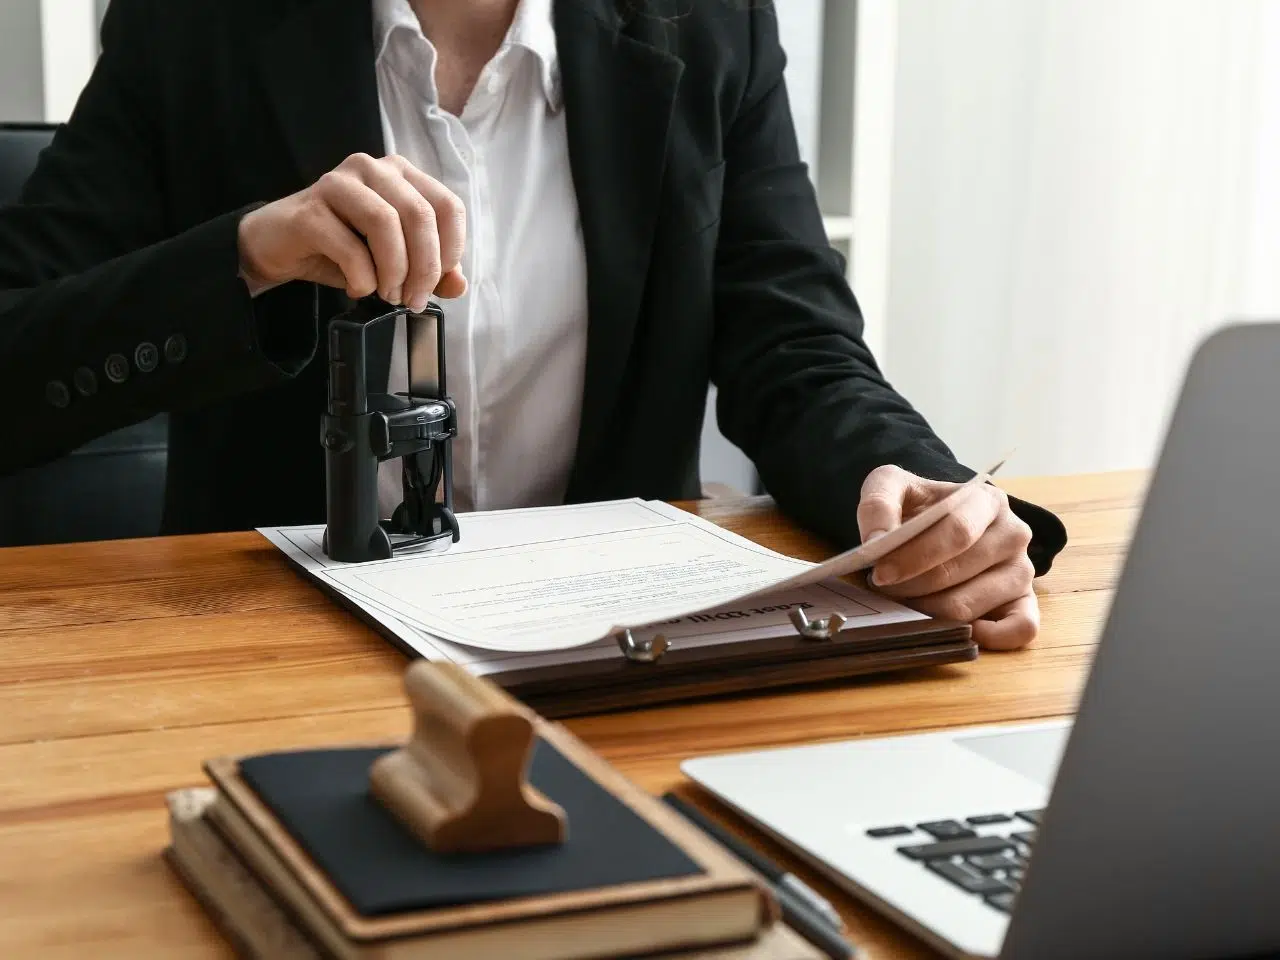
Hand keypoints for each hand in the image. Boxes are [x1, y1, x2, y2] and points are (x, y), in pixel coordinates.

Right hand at [237, 153, 467, 309]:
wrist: (279, 247)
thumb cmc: (341, 249)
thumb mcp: (395, 261)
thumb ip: (431, 270)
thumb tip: (459, 284)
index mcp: (401, 175)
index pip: (448, 206)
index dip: (450, 250)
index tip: (438, 282)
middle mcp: (372, 168)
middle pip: (420, 215)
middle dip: (424, 268)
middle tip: (413, 299)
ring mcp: (339, 183)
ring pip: (387, 224)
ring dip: (395, 272)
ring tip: (388, 295)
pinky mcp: (310, 209)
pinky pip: (351, 247)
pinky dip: (363, 279)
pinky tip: (357, 288)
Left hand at [857, 465, 1038, 649]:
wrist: (935, 523)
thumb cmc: (918, 508)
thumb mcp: (891, 486)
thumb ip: (878, 503)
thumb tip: (876, 540)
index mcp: (987, 500)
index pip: (957, 532)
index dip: (915, 557)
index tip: (881, 572)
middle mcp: (1013, 534)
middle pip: (958, 572)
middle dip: (912, 586)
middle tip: (885, 588)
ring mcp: (1022, 571)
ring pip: (971, 606)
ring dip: (927, 611)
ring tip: (904, 600)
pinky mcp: (1025, 603)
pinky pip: (1021, 629)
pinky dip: (987, 637)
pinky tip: (949, 629)